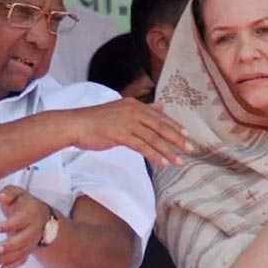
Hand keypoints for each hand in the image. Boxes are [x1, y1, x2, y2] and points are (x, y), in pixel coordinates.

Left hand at [0, 185, 50, 267]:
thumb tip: (0, 197)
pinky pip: (23, 259)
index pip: (20, 220)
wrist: (42, 216)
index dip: (7, 225)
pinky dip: (13, 265)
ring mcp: (32, 241)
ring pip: (22, 251)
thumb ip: (9, 192)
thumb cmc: (26, 205)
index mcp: (31, 213)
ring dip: (7, 258)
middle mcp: (34, 229)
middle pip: (24, 240)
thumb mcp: (18, 193)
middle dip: (9, 246)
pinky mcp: (28, 249)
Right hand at [67, 98, 193, 166]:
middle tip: (191, 149)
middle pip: (160, 127)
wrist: (76, 125)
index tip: (187, 136)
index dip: (174, 126)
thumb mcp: (121, 110)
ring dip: (167, 151)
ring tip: (178, 161)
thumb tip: (161, 106)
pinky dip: (153, 155)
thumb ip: (142, 109)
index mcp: (134, 104)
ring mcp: (127, 122)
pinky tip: (161, 163)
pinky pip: (141, 146)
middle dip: (177, 139)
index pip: (159, 116)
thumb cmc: (96, 120)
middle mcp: (133, 111)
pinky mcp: (120, 134)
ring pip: (153, 138)